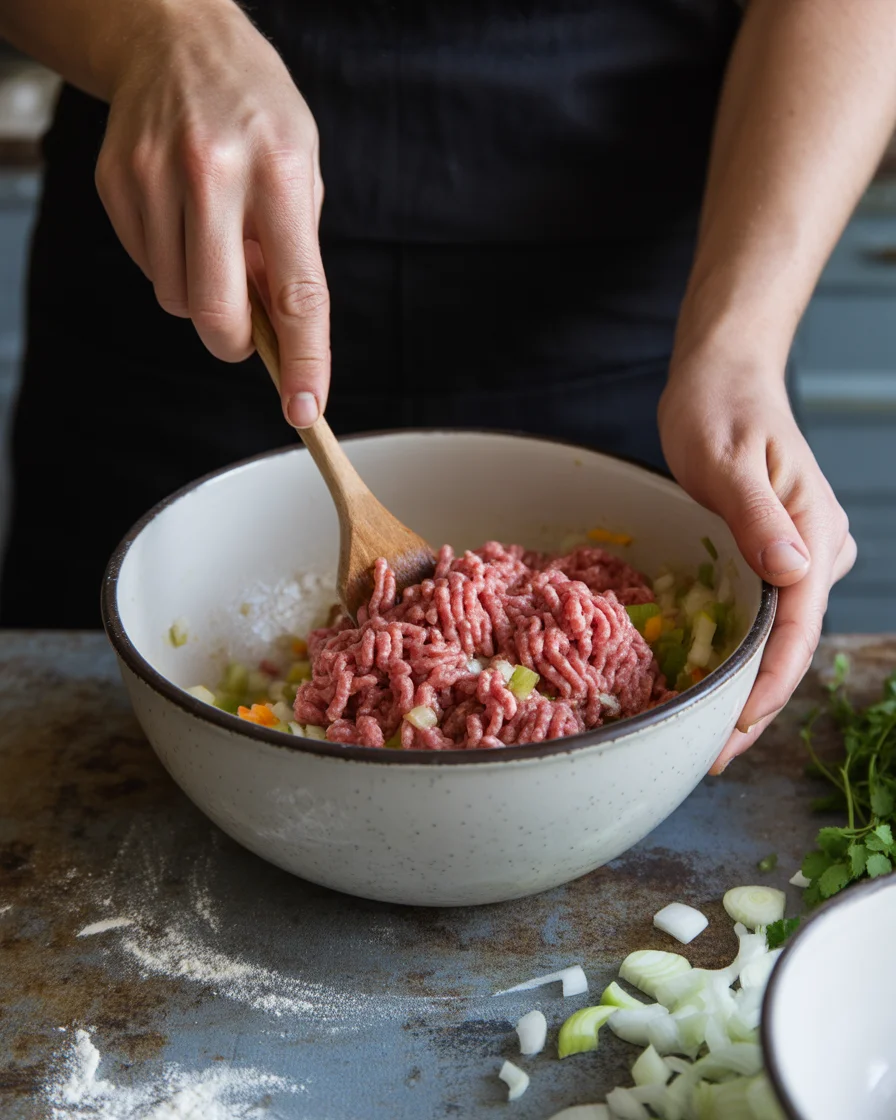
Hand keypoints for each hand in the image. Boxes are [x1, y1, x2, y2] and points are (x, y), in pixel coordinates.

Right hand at [94, 1, 327, 427]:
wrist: (176, 39)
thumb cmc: (257, 113)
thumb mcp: (301, 170)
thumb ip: (293, 253)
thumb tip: (281, 336)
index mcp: (280, 173)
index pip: (298, 293)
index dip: (305, 360)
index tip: (306, 410)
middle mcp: (214, 174)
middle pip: (216, 313)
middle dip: (235, 341)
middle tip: (248, 331)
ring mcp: (155, 176)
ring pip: (176, 300)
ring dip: (202, 295)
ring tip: (216, 242)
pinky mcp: (116, 183)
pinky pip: (148, 269)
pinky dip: (171, 265)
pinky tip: (184, 221)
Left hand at [658, 358, 855, 773]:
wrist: (724, 375)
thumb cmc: (719, 408)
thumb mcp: (726, 458)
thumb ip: (757, 515)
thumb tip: (794, 572)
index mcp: (812, 530)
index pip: (799, 626)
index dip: (769, 686)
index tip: (734, 731)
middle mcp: (818, 548)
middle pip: (793, 643)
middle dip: (756, 702)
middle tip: (710, 755)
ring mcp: (803, 553)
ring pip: (782, 635)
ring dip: (750, 684)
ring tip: (707, 732)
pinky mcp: (780, 552)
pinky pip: (769, 615)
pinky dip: (744, 651)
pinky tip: (715, 678)